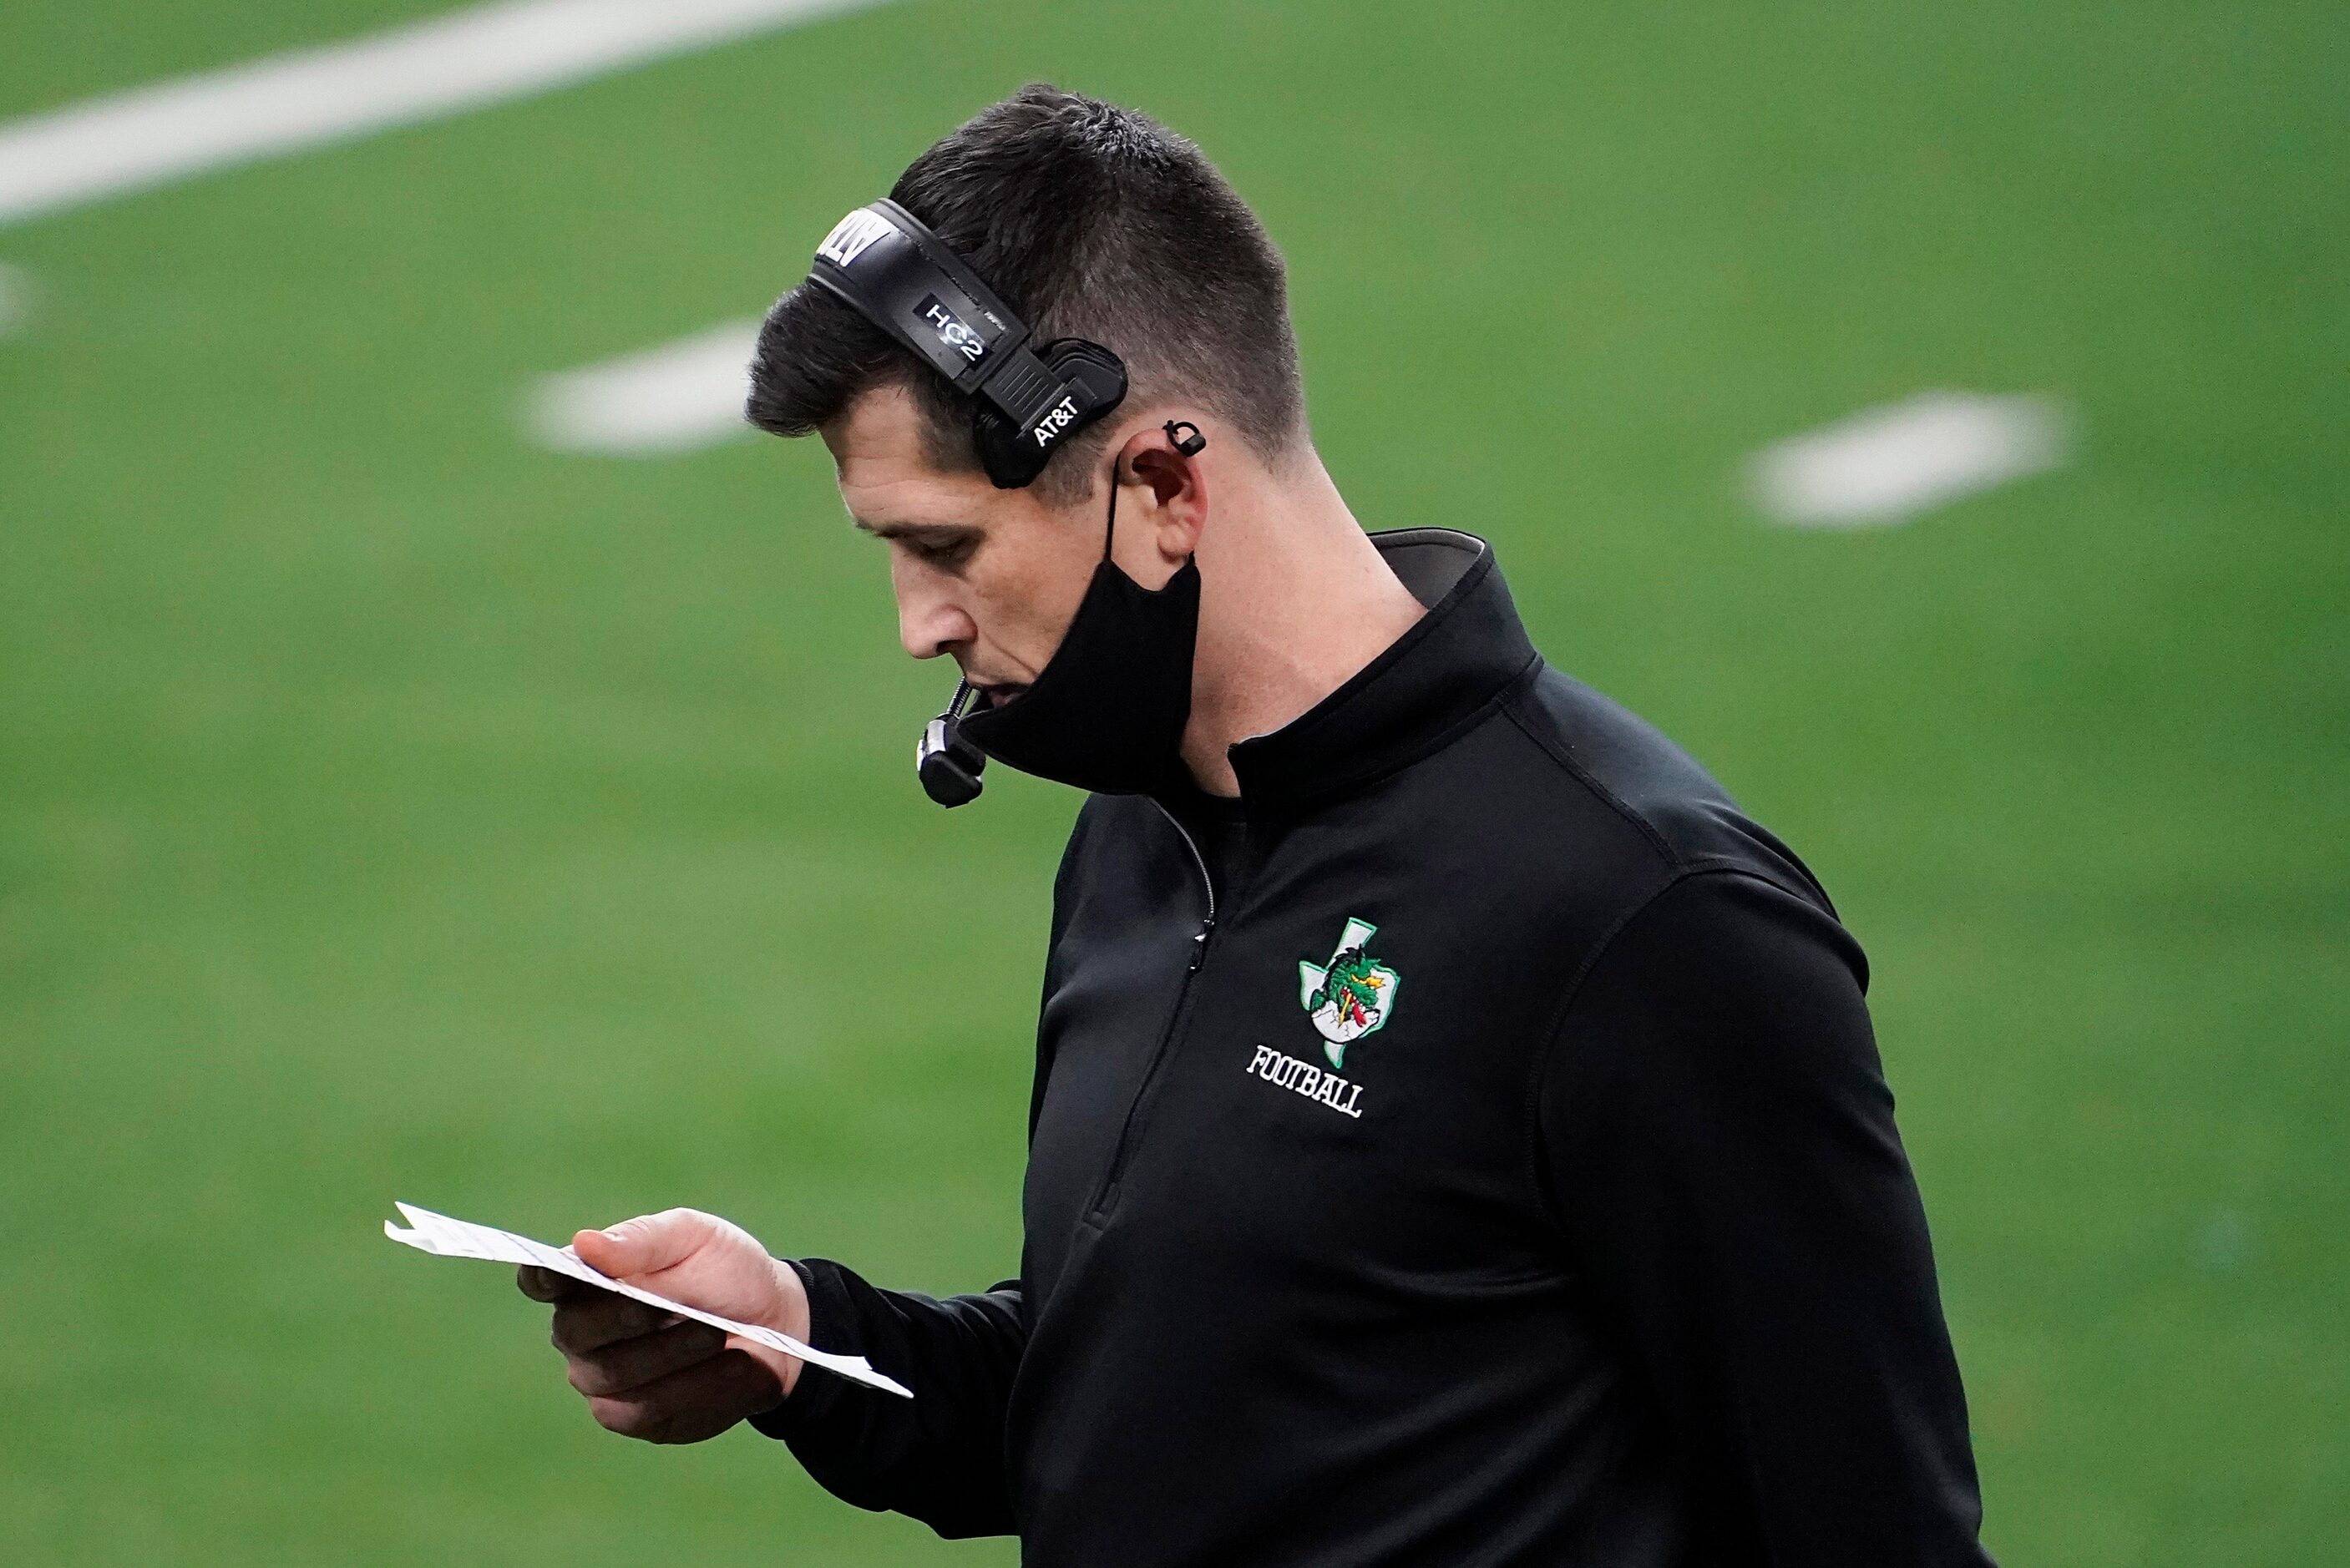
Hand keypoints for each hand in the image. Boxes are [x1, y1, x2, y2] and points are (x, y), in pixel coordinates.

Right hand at [516, 1207, 811, 1443]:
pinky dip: (697, 1386)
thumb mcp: (694, 1239)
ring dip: (675, 1352)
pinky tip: (734, 1365)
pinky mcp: (635, 1417)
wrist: (776, 1324)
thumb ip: (641, 1242)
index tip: (555, 1274)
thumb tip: (584, 1244)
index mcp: (589, 1277)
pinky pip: (648, 1411)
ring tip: (721, 1333)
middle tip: (685, 1307)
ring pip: (616, 1374)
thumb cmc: (725, 1271)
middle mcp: (582, 1332)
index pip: (542, 1279)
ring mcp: (603, 1379)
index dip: (541, 1278)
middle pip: (577, 1332)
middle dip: (632, 1318)